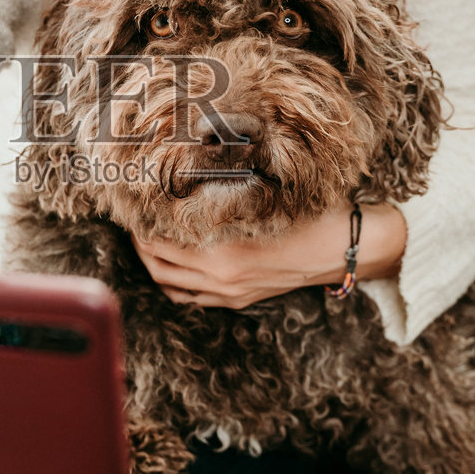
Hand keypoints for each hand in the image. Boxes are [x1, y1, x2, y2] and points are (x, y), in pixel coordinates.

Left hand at [132, 203, 406, 307]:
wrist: (344, 248)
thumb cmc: (306, 213)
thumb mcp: (263, 198)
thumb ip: (223, 195)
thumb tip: (185, 174)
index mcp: (223, 252)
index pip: (160, 240)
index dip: (140, 223)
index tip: (130, 204)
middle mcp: (221, 278)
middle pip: (157, 264)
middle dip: (139, 243)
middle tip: (130, 220)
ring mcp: (230, 293)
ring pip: (171, 285)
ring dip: (152, 264)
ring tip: (143, 240)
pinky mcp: (239, 299)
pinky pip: (192, 298)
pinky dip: (174, 283)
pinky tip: (169, 266)